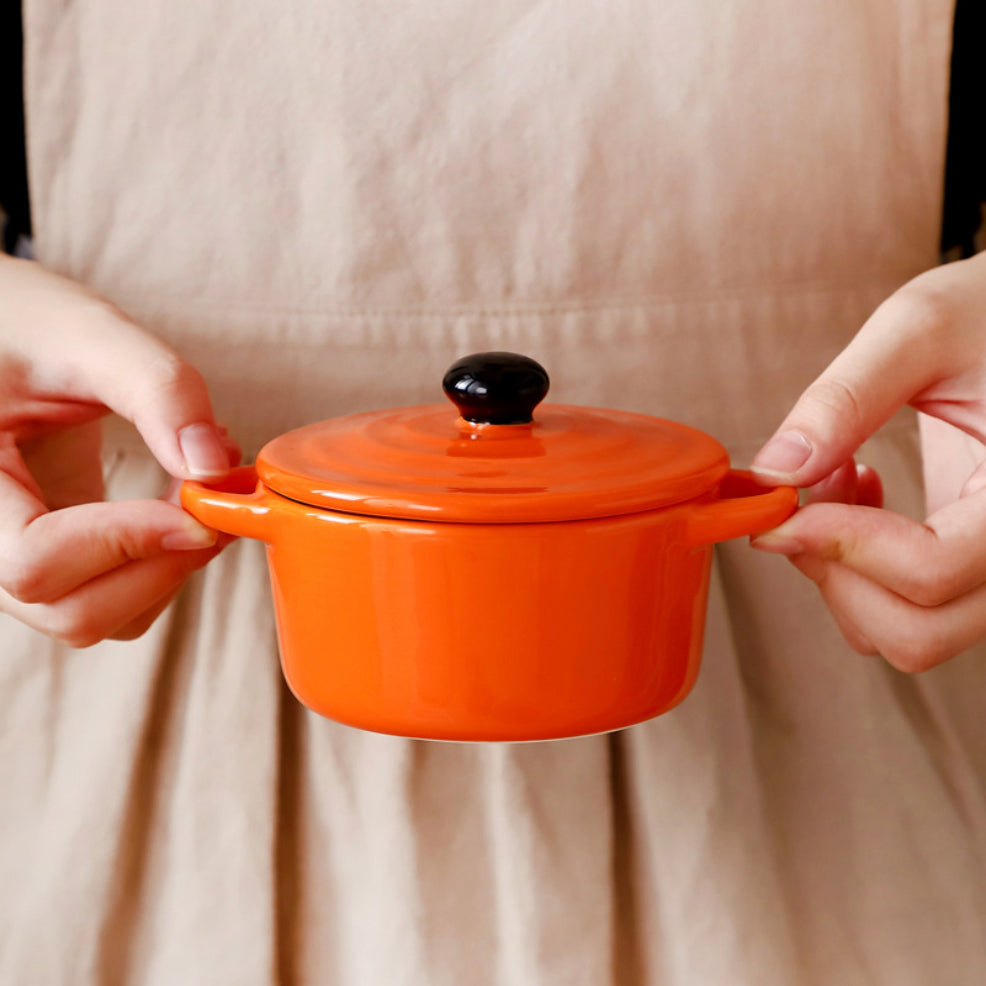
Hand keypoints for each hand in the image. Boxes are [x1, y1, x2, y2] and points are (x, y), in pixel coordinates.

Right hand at [0, 255, 237, 645]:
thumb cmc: (20, 322)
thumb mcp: (85, 331)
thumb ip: (157, 388)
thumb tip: (216, 468)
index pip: (34, 565)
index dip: (125, 543)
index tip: (194, 503)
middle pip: (70, 613)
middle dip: (158, 565)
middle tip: (210, 502)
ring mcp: (7, 558)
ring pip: (93, 619)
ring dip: (164, 573)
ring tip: (193, 498)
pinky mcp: (48, 557)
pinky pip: (105, 601)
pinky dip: (157, 571)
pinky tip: (176, 511)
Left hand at [749, 251, 985, 671]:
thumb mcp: (923, 326)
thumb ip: (845, 398)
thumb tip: (772, 473)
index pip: (931, 572)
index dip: (839, 545)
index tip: (783, 505)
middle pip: (917, 633)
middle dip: (836, 571)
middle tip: (812, 493)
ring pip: (907, 635)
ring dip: (843, 572)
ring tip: (842, 479)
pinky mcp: (976, 565)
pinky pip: (909, 611)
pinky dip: (859, 572)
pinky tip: (861, 494)